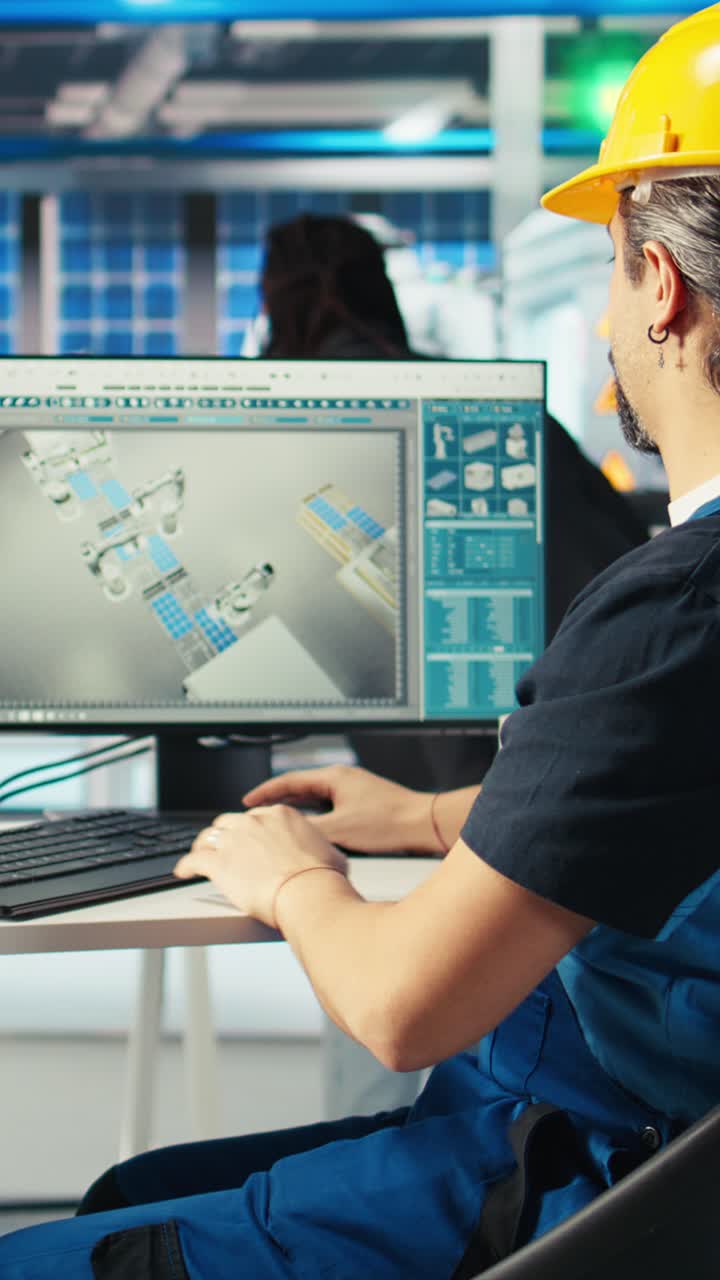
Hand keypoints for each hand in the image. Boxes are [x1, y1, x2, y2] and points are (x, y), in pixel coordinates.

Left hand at [173, 805, 347, 926]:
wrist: (308, 893)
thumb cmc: (322, 878)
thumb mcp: (331, 853)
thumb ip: (320, 849)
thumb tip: (328, 856)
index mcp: (280, 815)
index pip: (255, 816)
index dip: (247, 829)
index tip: (244, 838)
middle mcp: (254, 822)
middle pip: (227, 823)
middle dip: (222, 835)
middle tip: (220, 847)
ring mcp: (234, 840)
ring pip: (208, 838)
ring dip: (201, 847)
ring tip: (198, 856)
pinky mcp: (218, 863)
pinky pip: (193, 860)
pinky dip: (185, 865)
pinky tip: (182, 872)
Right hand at [243, 765, 438, 853]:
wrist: (423, 824)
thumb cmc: (389, 822)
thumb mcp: (340, 829)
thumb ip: (309, 830)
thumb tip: (285, 834)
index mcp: (334, 777)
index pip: (289, 781)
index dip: (265, 792)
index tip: (248, 801)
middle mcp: (343, 779)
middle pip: (300, 787)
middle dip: (277, 800)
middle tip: (257, 812)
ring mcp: (354, 790)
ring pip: (315, 799)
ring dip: (296, 809)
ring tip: (277, 821)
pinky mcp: (363, 804)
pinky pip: (329, 807)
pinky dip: (314, 816)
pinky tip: (311, 831)